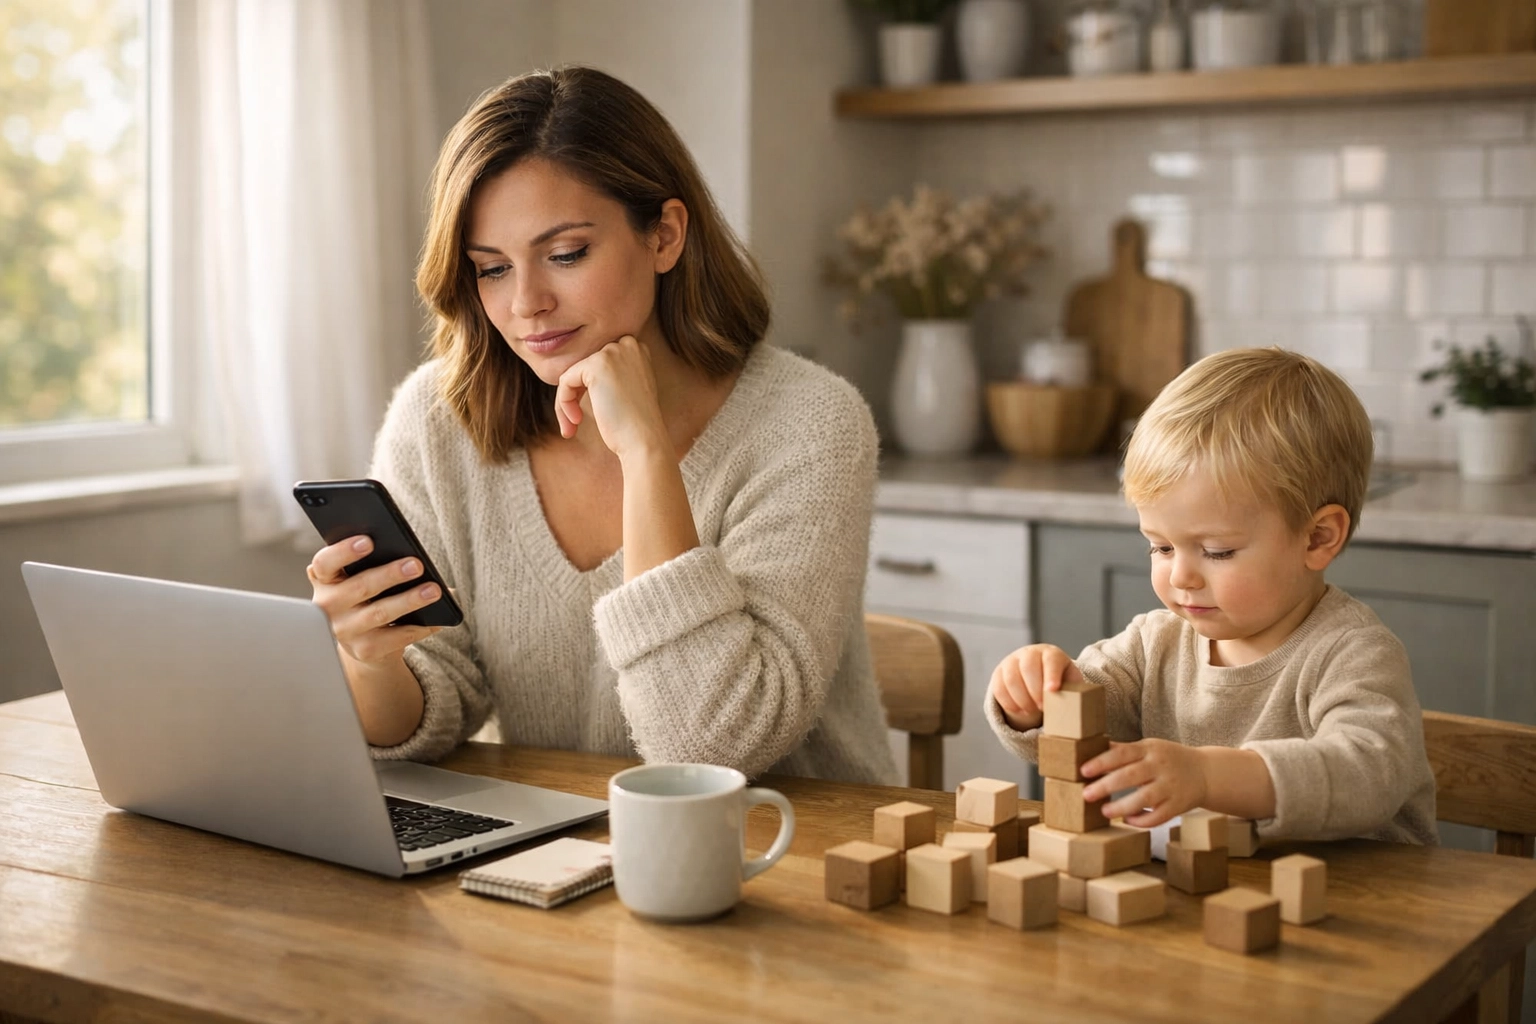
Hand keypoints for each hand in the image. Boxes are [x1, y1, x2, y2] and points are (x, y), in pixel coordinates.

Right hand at [307, 536, 443, 664]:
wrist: (363, 639)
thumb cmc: (365, 597)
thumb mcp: (358, 578)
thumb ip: (369, 563)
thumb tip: (408, 557)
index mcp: (325, 580)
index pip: (325, 563)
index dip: (343, 551)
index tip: (368, 541)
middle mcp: (328, 607)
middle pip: (359, 587)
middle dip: (390, 575)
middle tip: (416, 565)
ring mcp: (345, 631)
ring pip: (379, 613)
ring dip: (409, 600)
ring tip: (433, 590)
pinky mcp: (364, 650)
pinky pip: (395, 638)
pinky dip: (418, 627)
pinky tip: (435, 620)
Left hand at [553, 335, 669, 460]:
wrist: (644, 440)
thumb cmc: (636, 425)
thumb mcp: (629, 390)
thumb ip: (613, 376)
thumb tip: (581, 376)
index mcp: (638, 350)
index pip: (598, 362)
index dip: (588, 388)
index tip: (590, 413)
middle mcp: (627, 345)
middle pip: (585, 366)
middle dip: (575, 394)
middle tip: (576, 422)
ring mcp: (612, 353)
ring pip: (572, 374)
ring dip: (566, 402)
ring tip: (573, 426)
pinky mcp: (595, 365)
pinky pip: (565, 381)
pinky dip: (564, 404)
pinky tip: (576, 422)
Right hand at [988, 644, 1082, 731]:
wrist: (1039, 674)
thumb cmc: (1059, 681)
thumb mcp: (1070, 682)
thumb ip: (1074, 690)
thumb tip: (1078, 707)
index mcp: (1051, 654)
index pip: (1051, 660)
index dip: (1051, 675)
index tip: (1052, 691)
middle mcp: (1029, 653)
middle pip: (1028, 667)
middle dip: (1034, 690)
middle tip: (1042, 707)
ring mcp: (1012, 662)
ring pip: (1011, 678)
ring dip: (1021, 698)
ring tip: (1031, 711)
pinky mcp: (999, 673)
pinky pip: (999, 687)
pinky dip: (1008, 702)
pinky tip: (1019, 711)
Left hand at [1080, 739, 1208, 827]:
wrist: (1206, 772)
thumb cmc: (1168, 759)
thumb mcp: (1148, 747)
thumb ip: (1123, 750)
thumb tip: (1090, 746)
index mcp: (1149, 749)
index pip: (1123, 753)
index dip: (1102, 762)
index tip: (1083, 770)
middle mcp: (1160, 766)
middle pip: (1130, 776)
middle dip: (1106, 786)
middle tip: (1086, 794)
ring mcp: (1171, 787)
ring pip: (1145, 798)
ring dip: (1123, 806)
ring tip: (1104, 811)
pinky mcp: (1179, 805)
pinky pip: (1159, 816)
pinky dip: (1143, 821)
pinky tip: (1128, 820)